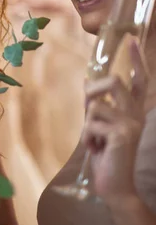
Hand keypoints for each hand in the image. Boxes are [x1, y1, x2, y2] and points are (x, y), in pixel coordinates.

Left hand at [83, 40, 148, 202]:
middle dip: (92, 91)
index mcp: (133, 110)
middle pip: (113, 82)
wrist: (114, 185)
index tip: (132, 40)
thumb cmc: (105, 154)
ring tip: (96, 141)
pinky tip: (97, 150)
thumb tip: (88, 83)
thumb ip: (97, 106)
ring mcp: (131, 124)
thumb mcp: (100, 126)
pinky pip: (90, 124)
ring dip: (87, 125)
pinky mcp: (122, 134)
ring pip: (95, 105)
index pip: (138, 80)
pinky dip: (87, 138)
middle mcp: (136, 114)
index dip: (136, 60)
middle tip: (88, 109)